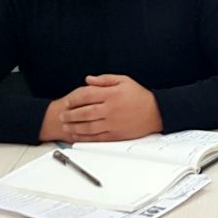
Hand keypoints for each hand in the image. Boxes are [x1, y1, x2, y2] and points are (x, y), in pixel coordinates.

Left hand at [39, 74, 162, 142]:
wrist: (155, 112)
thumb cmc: (139, 96)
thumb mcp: (124, 80)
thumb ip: (104, 79)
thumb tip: (88, 79)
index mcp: (111, 94)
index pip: (86, 95)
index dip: (74, 99)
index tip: (67, 102)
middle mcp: (110, 109)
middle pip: (84, 112)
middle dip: (70, 115)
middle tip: (62, 116)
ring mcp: (113, 123)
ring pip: (88, 127)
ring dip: (74, 127)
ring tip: (66, 127)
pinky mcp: (116, 134)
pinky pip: (96, 137)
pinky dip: (85, 138)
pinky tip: (78, 136)